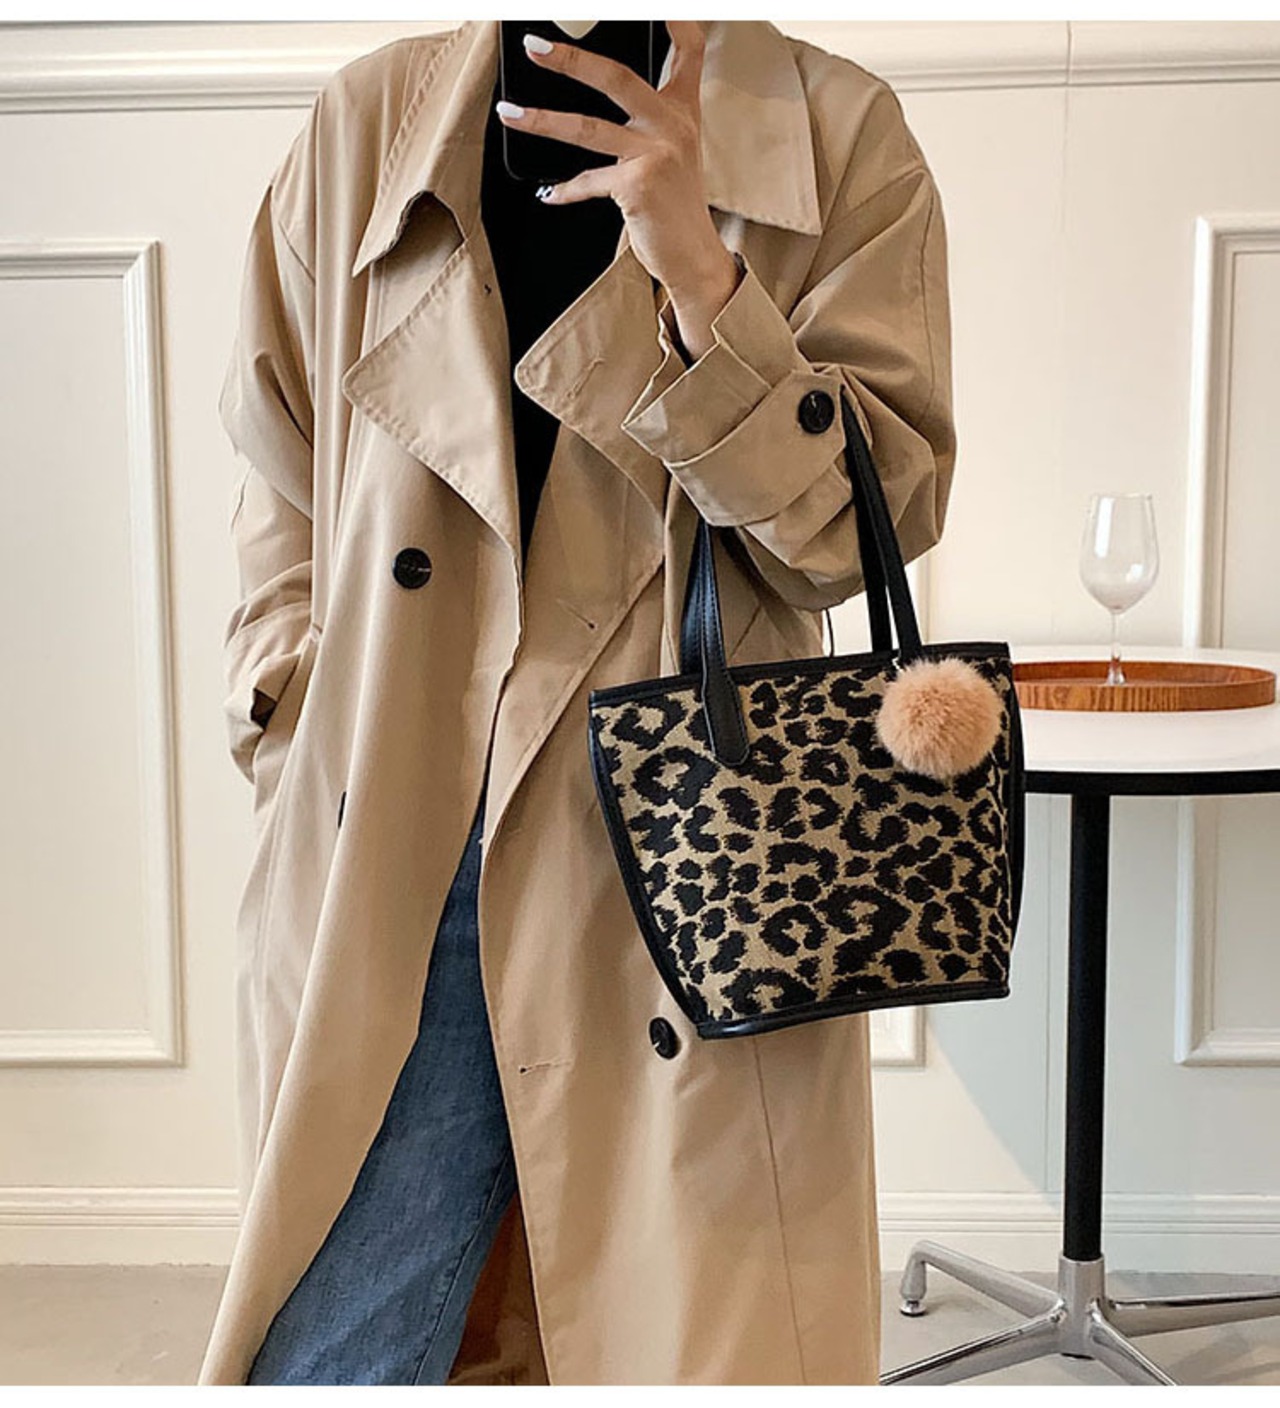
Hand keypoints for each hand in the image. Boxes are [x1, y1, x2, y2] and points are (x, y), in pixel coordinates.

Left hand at [495, 20, 740, 360]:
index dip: (673, 21)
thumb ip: (651, 117)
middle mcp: (673, 126)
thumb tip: (605, 87)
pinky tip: (547, 193)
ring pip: (588, 128)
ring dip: (542, 120)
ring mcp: (656, 155)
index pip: (687, 51)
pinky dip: (564, 189)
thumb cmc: (675, 205)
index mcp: (683, 111)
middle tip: (535, 47)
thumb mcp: (674, 151)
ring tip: (510, 112)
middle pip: (617, 77)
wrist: (693, 255)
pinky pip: (588, 181)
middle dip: (571, 60)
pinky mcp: (638, 187)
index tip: (656, 6)